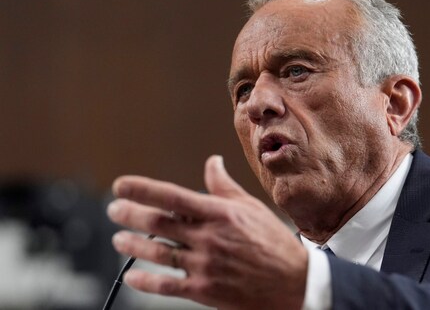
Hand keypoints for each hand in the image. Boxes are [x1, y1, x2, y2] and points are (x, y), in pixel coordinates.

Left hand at [107, 155, 307, 309]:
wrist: (293, 283)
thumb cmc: (273, 242)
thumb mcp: (252, 207)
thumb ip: (224, 186)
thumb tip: (212, 162)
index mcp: (220, 213)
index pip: (172, 197)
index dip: (142, 190)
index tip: (121, 186)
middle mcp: (209, 238)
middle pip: (158, 223)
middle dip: (129, 215)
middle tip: (114, 210)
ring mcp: (205, 265)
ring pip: (157, 253)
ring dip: (132, 245)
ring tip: (118, 239)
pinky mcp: (205, 290)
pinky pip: (166, 285)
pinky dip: (145, 281)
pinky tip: (133, 276)